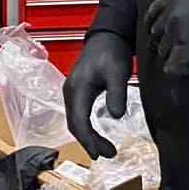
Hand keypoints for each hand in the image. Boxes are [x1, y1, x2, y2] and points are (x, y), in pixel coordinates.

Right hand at [64, 31, 133, 157]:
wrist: (107, 34)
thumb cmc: (112, 50)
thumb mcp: (118, 71)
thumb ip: (117, 93)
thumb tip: (116, 116)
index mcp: (77, 88)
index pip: (78, 122)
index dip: (90, 140)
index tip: (103, 153)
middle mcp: (70, 91)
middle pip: (74, 124)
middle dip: (89, 142)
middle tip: (108, 154)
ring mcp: (72, 91)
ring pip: (75, 121)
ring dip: (88, 137)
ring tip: (104, 150)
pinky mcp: (78, 91)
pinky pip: (78, 115)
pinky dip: (86, 128)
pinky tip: (97, 135)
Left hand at [144, 0, 188, 76]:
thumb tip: (178, 4)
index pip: (154, 10)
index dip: (153, 20)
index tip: (153, 27)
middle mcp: (172, 18)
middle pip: (158, 32)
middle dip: (166, 37)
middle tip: (180, 43)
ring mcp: (176, 40)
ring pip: (164, 51)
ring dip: (174, 53)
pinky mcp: (182, 60)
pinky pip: (171, 68)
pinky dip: (179, 68)